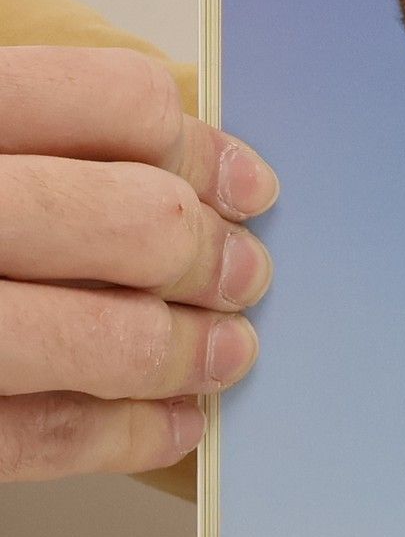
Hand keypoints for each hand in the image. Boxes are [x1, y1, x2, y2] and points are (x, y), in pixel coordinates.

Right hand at [0, 46, 277, 481]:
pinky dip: (128, 433)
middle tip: (242, 275)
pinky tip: (174, 422)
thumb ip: (30, 134)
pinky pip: (42, 433)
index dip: (203, 150)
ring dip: (189, 352)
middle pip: (136, 221)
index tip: (244, 185)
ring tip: (224, 352)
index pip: (118, 103)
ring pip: (104, 336)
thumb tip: (182, 164)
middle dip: (211, 258)